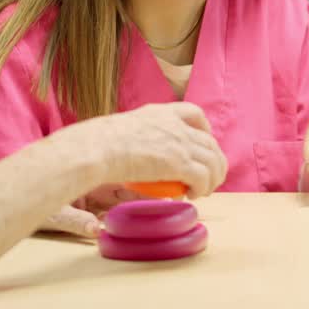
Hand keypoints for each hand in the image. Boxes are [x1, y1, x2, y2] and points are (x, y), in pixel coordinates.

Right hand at [36, 103, 227, 235]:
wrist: (94, 149)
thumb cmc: (96, 143)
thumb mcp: (122, 129)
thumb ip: (138, 137)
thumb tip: (137, 152)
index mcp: (160, 112)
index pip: (194, 113)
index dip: (205, 128)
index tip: (205, 140)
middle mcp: (175, 125)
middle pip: (210, 142)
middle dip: (215, 161)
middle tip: (210, 178)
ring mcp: (179, 143)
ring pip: (213, 161)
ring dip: (214, 178)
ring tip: (205, 191)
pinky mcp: (179, 162)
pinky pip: (203, 177)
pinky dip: (203, 188)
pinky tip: (193, 195)